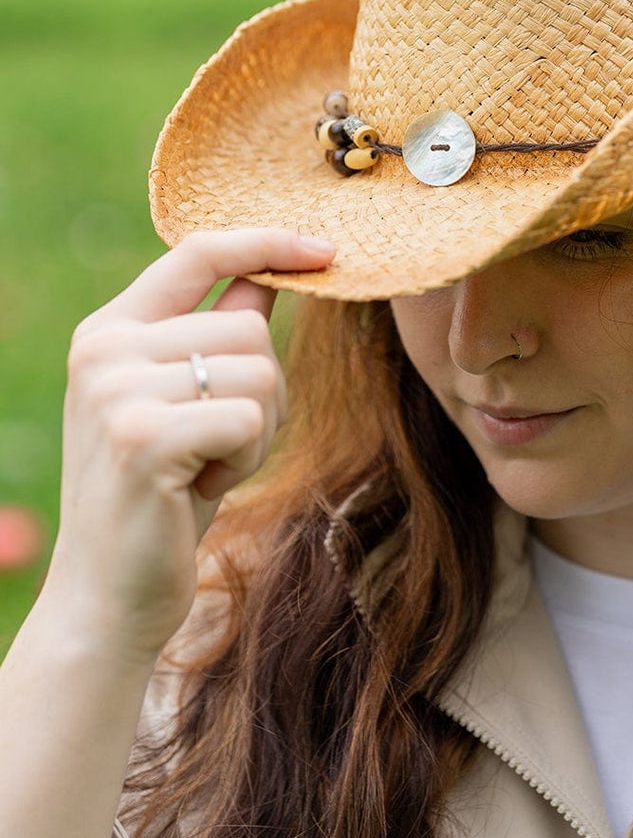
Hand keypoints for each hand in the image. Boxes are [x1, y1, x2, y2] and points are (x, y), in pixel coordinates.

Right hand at [40, 228, 334, 667]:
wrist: (109, 594)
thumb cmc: (162, 492)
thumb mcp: (187, 399)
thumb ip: (218, 330)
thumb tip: (274, 269)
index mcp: (109, 329)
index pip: (198, 252)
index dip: (267, 242)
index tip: (324, 250)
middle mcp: (103, 349)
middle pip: (249, 328)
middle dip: (264, 390)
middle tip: (219, 444)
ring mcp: (116, 391)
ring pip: (259, 371)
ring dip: (256, 429)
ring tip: (205, 466)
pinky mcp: (143, 437)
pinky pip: (250, 418)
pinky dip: (245, 458)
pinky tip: (199, 488)